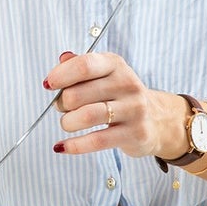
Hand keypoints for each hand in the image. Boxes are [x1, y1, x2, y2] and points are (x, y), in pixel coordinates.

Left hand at [41, 49, 180, 159]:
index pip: (85, 65)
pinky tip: (62, 146)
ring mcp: (133, 109)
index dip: (61, 75)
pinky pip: (96, 141)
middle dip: (61, 104)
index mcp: (115, 65)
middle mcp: (127, 84)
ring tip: (68, 123)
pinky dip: (74, 145)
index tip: (49, 85)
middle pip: (78, 94)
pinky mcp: (135, 133)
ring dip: (67, 122)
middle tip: (62, 107)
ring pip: (86, 117)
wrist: (157, 120)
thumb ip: (81, 65)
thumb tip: (63, 59)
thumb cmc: (121, 95)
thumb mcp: (105, 74)